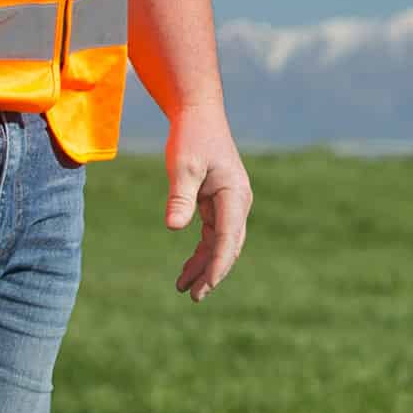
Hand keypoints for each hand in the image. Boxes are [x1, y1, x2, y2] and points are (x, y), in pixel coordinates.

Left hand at [163, 105, 250, 301]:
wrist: (198, 115)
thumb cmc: (191, 138)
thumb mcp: (182, 166)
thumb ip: (180, 197)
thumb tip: (175, 228)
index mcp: (235, 193)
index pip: (228, 236)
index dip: (217, 264)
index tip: (204, 286)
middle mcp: (238, 201)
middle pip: (229, 245)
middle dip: (213, 272)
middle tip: (194, 296)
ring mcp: (230, 203)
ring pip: (221, 243)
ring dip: (205, 266)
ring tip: (184, 288)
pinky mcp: (220, 202)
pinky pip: (213, 234)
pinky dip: (202, 252)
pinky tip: (187, 268)